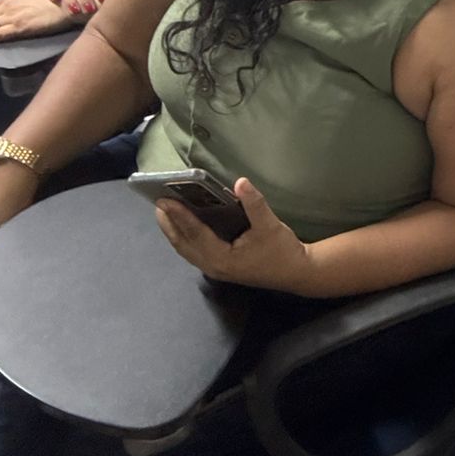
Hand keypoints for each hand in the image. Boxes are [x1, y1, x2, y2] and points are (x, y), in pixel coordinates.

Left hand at [155, 177, 311, 291]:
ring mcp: (215, 269)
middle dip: (169, 224)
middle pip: (183, 244)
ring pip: (186, 250)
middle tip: (158, 203)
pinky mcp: (219, 267)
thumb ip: (254, 204)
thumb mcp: (270, 225)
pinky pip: (194, 252)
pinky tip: (182, 227)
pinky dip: (184, 239)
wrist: (296, 273)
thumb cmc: (282, 251)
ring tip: (164, 213)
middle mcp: (213, 265)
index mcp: (222, 257)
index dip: (179, 216)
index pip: (194, 233)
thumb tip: (240, 182)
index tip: (164, 200)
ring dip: (173, 232)